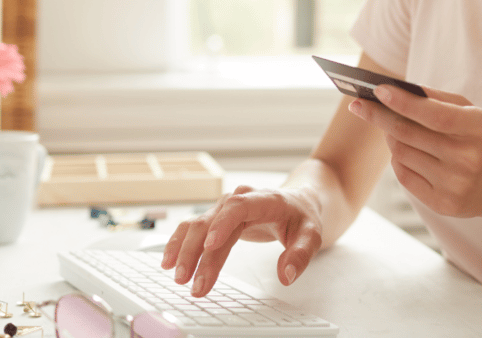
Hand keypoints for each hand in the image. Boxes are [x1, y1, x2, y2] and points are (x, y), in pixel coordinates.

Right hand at [161, 185, 322, 296]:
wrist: (298, 201)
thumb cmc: (302, 216)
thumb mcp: (312, 235)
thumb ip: (300, 254)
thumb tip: (286, 276)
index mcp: (262, 199)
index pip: (238, 208)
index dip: (222, 225)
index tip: (210, 246)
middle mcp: (237, 199)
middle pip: (211, 222)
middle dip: (198, 254)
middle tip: (191, 282)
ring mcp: (223, 207)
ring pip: (196, 226)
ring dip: (184, 250)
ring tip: (177, 276)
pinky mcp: (216, 217)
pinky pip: (192, 228)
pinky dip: (179, 243)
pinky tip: (169, 260)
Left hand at [347, 84, 481, 220]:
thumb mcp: (474, 115)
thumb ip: (438, 99)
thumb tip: (396, 89)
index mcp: (478, 129)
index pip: (434, 115)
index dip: (403, 102)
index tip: (377, 89)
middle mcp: (467, 158)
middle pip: (409, 134)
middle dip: (379, 116)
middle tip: (358, 105)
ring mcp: (455, 184)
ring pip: (402, 154)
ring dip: (390, 138)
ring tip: (390, 127)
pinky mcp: (443, 205)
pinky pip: (404, 177)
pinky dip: (399, 160)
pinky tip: (404, 151)